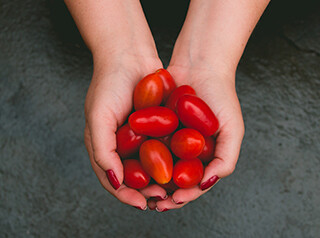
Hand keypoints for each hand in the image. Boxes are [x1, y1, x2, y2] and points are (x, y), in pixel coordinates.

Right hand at [84, 55, 166, 209]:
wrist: (130, 55)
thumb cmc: (109, 84)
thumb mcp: (98, 117)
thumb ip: (101, 150)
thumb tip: (115, 181)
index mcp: (104, 145)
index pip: (114, 180)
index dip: (126, 195)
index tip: (142, 203)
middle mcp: (121, 144)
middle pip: (134, 177)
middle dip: (147, 192)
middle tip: (162, 198)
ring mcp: (139, 135)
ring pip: (151, 166)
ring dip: (160, 180)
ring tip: (173, 190)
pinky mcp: (155, 125)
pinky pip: (162, 147)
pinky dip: (170, 160)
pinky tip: (181, 167)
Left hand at [154, 65, 244, 210]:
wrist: (200, 64)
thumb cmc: (222, 95)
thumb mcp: (233, 129)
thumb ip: (227, 158)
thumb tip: (207, 183)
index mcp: (205, 155)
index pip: (194, 183)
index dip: (185, 195)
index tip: (174, 200)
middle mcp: (186, 149)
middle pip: (173, 178)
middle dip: (163, 193)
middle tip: (153, 201)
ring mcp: (170, 137)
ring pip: (157, 165)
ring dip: (149, 180)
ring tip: (140, 189)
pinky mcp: (155, 125)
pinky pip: (146, 144)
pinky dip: (140, 156)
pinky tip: (131, 164)